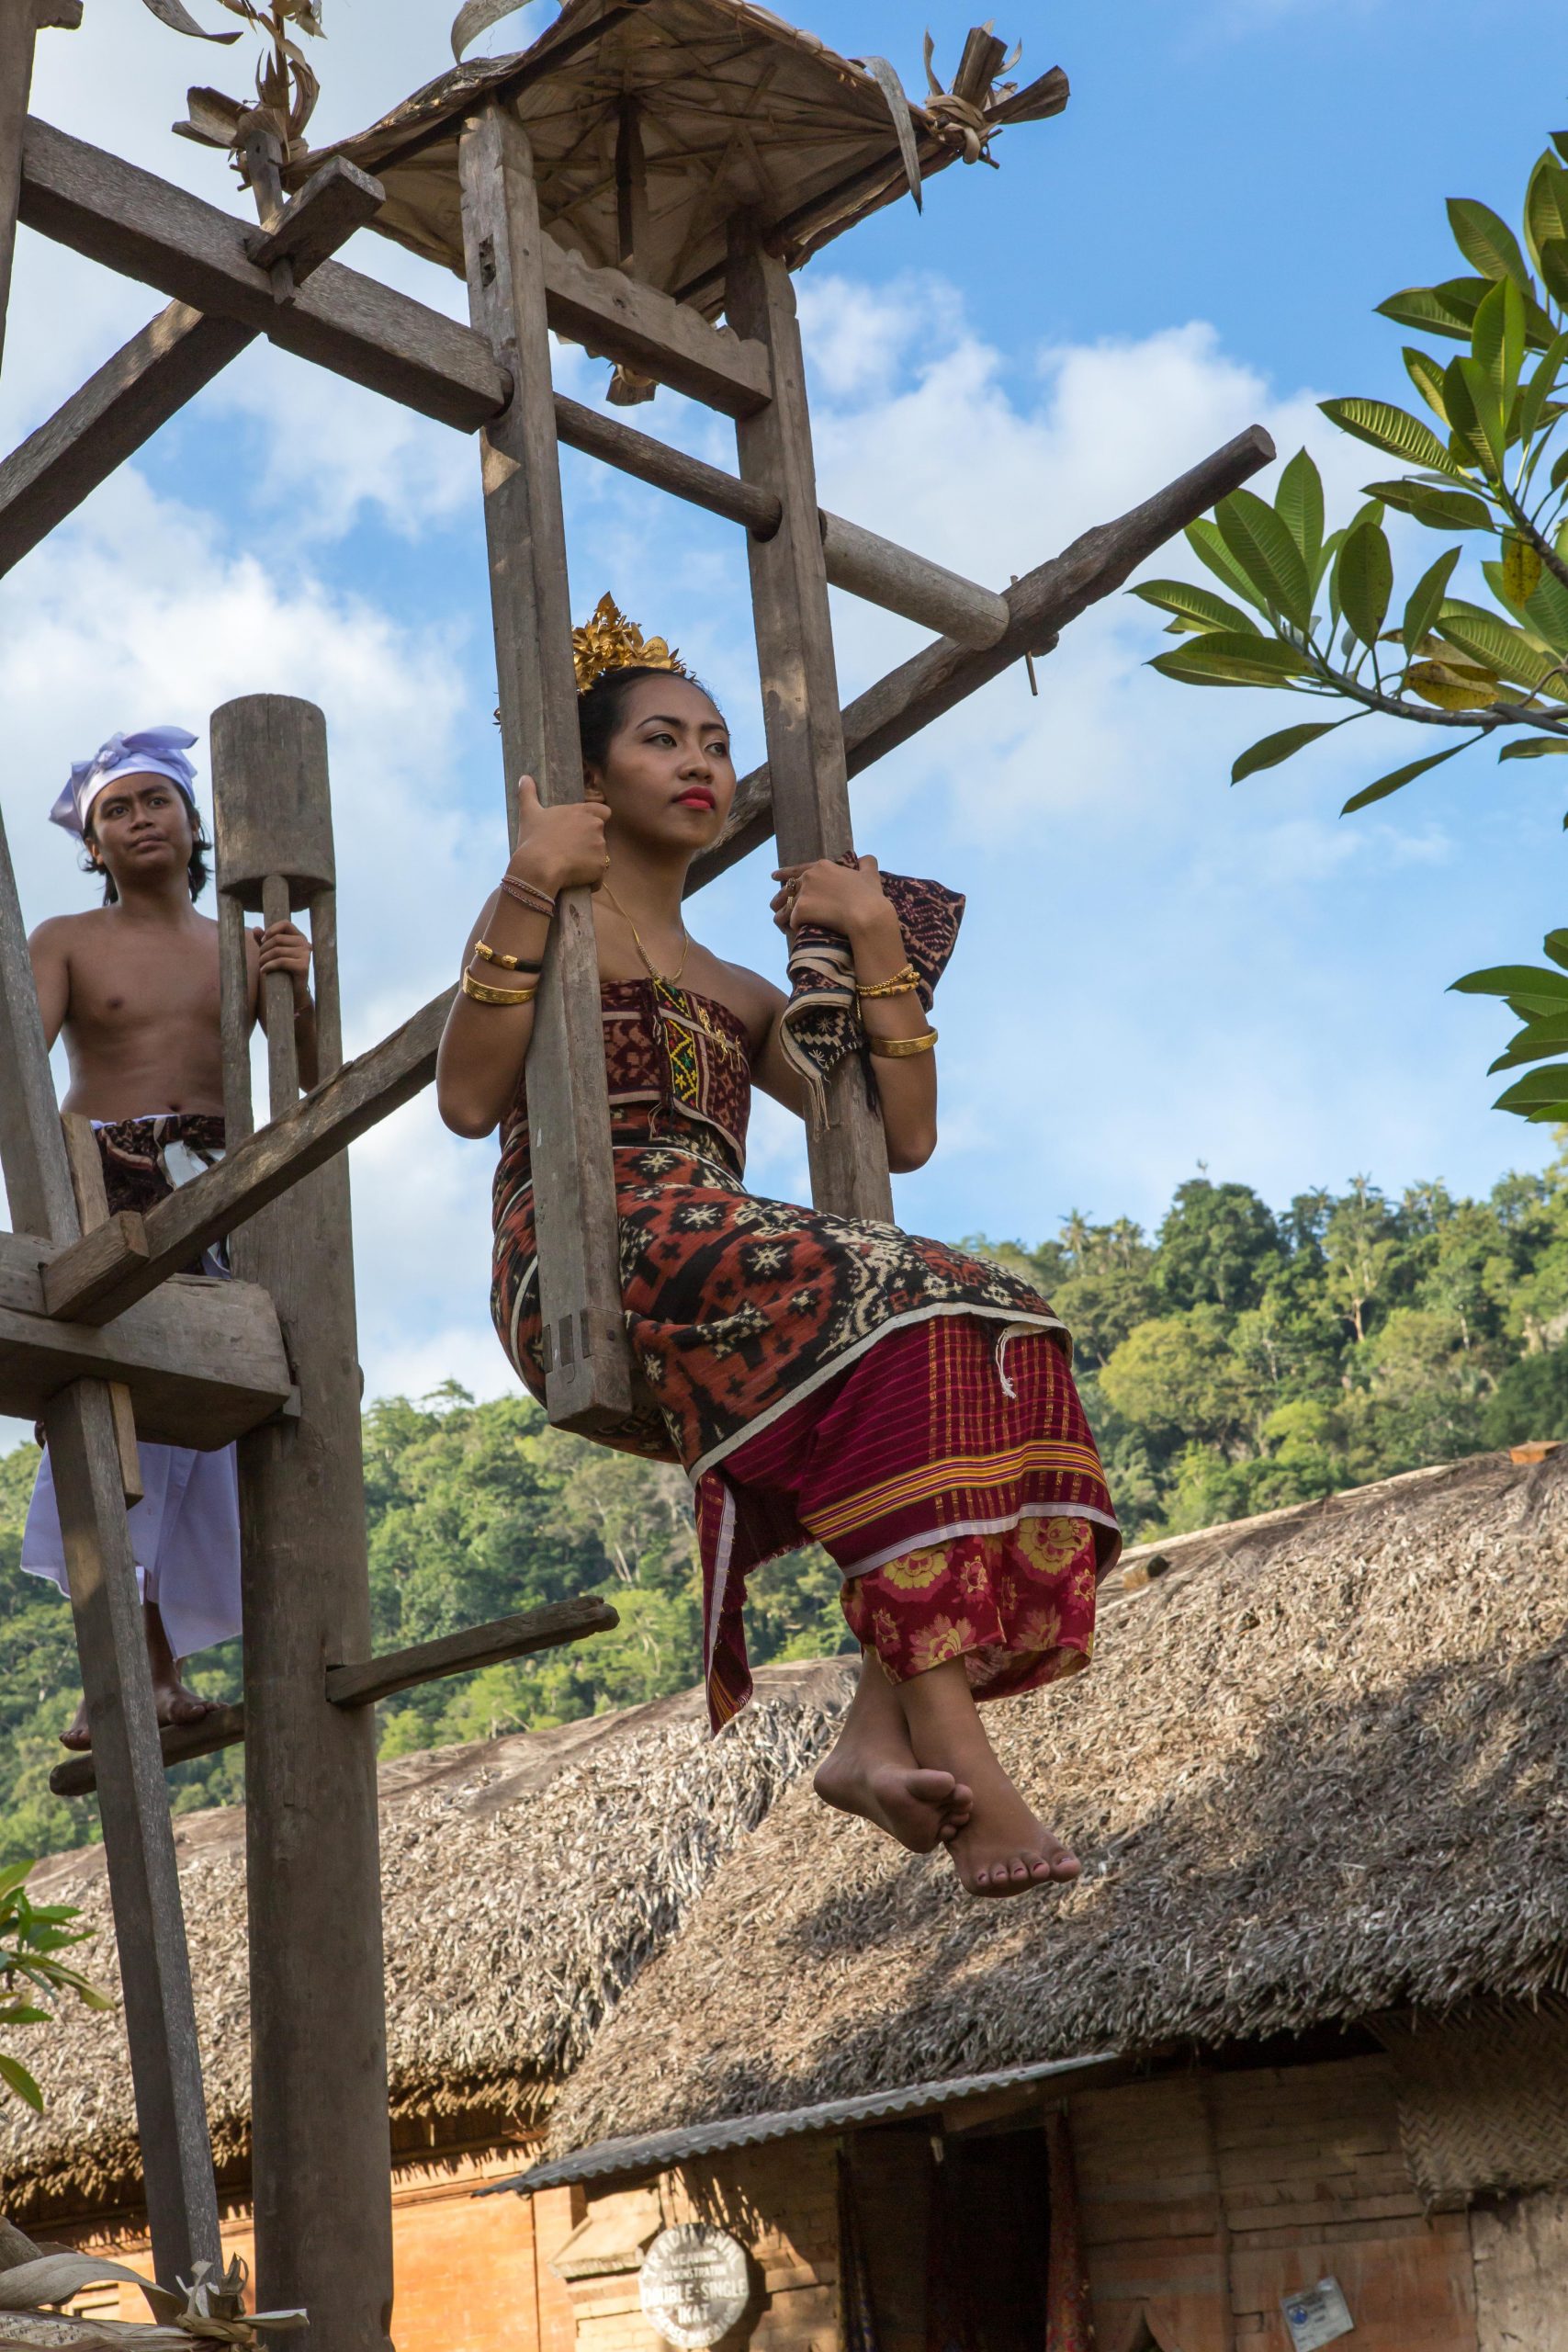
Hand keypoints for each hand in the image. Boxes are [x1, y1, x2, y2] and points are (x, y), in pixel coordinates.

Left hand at [253, 918, 311, 1007]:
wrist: (293, 993)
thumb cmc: (282, 971)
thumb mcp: (272, 954)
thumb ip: (265, 941)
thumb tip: (257, 928)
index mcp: (299, 937)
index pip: (285, 923)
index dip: (271, 930)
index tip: (263, 941)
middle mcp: (305, 944)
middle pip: (278, 938)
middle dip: (264, 948)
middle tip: (259, 958)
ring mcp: (306, 955)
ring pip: (277, 950)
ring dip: (264, 958)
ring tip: (261, 965)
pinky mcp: (303, 967)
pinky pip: (281, 962)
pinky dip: (268, 966)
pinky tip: (263, 971)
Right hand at [510, 774, 609, 894]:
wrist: (538, 866)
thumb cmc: (534, 838)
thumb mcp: (529, 813)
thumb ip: (528, 793)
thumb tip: (524, 777)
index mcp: (583, 812)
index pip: (604, 811)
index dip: (596, 820)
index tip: (581, 829)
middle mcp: (596, 827)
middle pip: (600, 835)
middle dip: (589, 842)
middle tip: (569, 849)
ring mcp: (601, 847)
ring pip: (599, 855)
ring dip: (588, 860)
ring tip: (568, 865)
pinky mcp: (601, 867)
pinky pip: (598, 875)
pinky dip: (589, 877)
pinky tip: (574, 879)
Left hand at [770, 854, 894, 940]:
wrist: (866, 914)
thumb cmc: (870, 896)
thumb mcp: (870, 874)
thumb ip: (867, 863)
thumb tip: (865, 859)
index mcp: (822, 867)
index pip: (798, 869)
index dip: (784, 873)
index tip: (774, 876)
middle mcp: (809, 877)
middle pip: (786, 889)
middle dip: (780, 899)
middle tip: (776, 906)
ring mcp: (804, 893)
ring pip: (783, 907)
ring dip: (782, 916)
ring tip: (782, 925)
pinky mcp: (801, 911)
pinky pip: (791, 922)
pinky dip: (793, 929)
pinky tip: (794, 934)